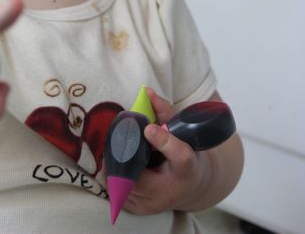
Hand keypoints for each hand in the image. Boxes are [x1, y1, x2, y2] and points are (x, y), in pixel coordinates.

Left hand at [122, 88, 210, 214]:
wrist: (190, 187)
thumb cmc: (185, 154)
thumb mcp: (182, 132)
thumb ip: (164, 112)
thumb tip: (146, 92)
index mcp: (187, 168)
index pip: (180, 156)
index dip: (164, 141)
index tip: (150, 128)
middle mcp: (171, 191)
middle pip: (142, 173)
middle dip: (125, 154)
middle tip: (117, 136)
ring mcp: (153, 205)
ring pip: (125, 183)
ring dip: (117, 165)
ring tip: (117, 149)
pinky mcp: (138, 211)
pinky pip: (117, 191)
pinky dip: (113, 176)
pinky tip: (117, 164)